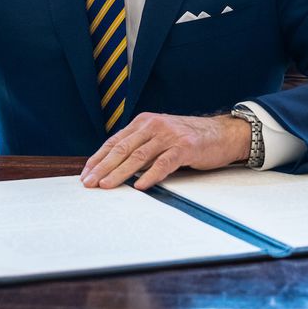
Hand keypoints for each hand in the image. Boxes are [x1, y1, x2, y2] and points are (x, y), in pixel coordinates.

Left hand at [80, 112, 250, 190]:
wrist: (222, 133)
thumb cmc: (188, 139)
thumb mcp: (160, 137)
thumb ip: (140, 147)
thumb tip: (114, 168)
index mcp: (143, 122)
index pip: (114, 142)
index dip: (98, 159)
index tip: (85, 174)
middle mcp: (153, 125)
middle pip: (122, 149)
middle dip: (102, 167)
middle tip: (89, 183)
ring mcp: (169, 135)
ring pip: (138, 156)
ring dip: (120, 172)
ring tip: (107, 185)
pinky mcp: (185, 146)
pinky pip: (164, 162)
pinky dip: (150, 175)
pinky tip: (140, 185)